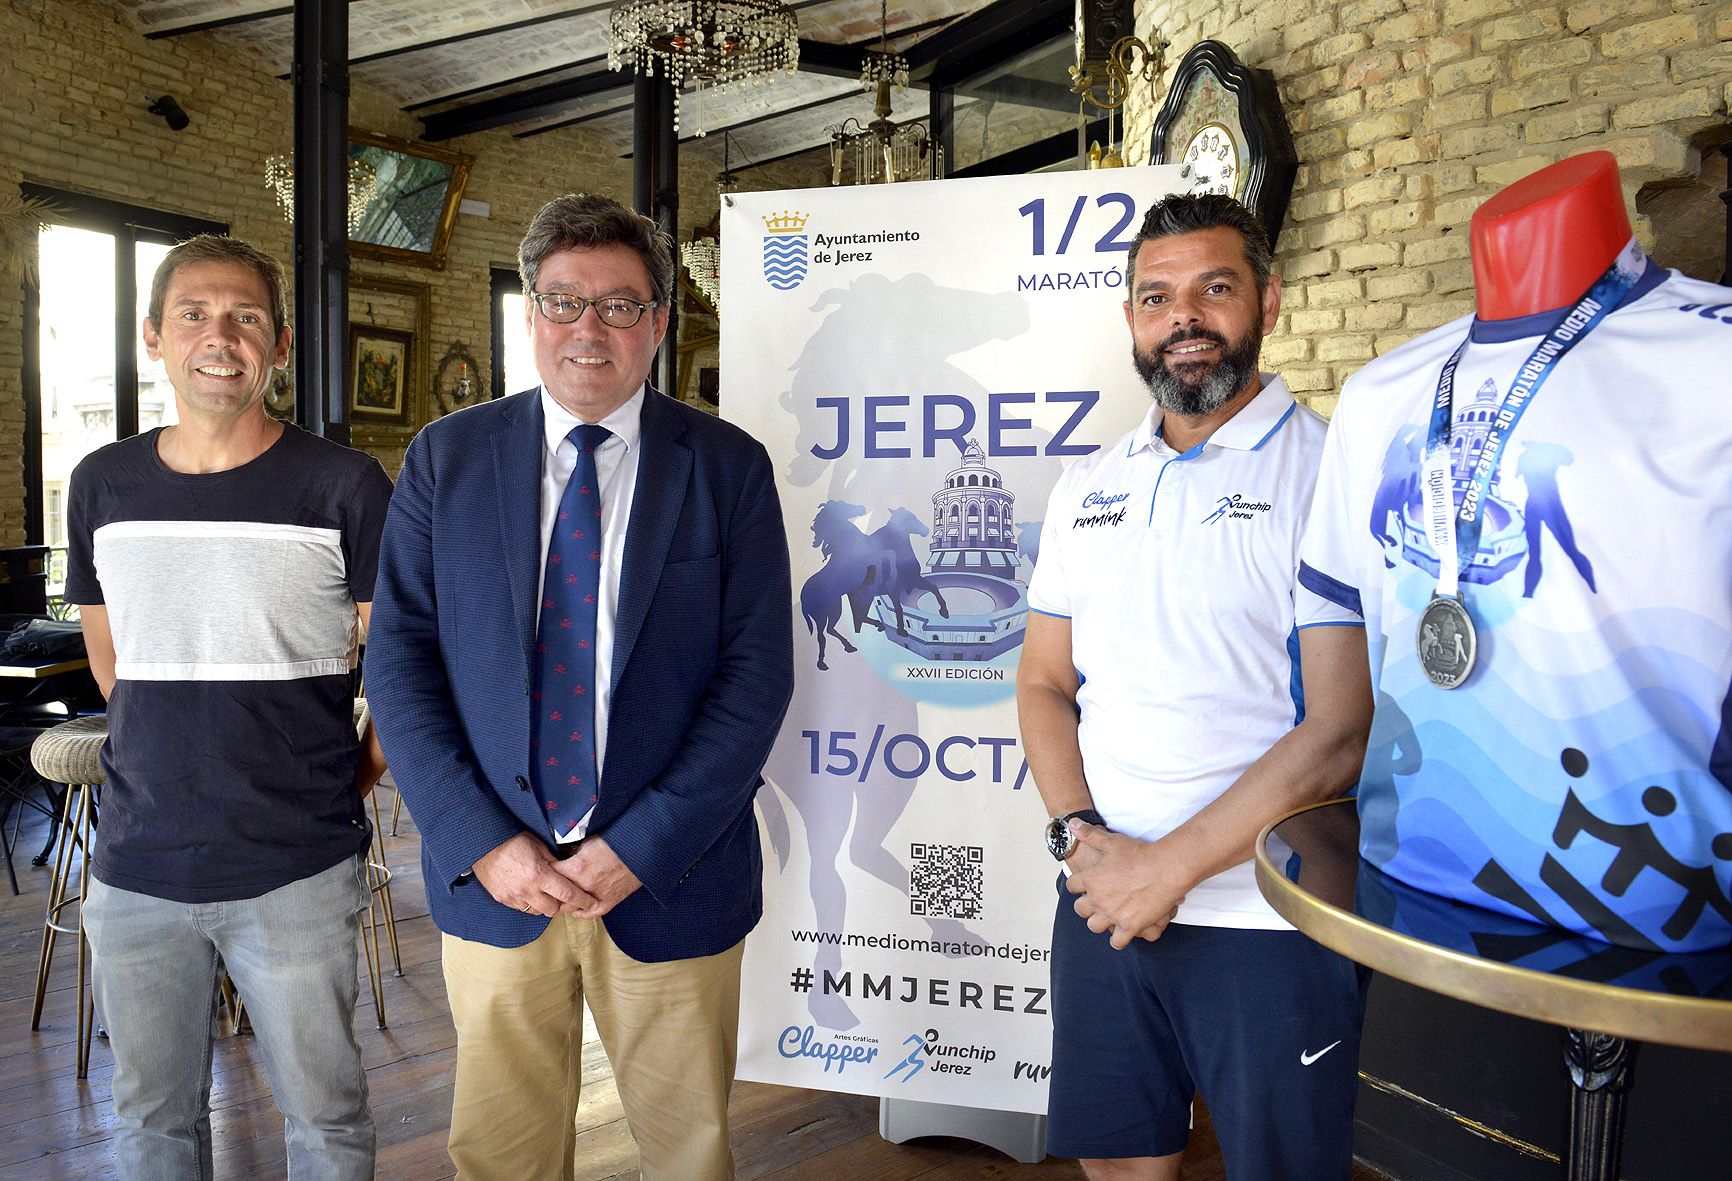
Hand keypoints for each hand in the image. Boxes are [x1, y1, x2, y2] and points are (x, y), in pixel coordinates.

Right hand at [472, 832, 597, 916]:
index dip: (582, 901)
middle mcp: (527, 890)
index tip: (592, 904)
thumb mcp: (538, 845)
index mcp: (539, 874)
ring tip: (545, 893)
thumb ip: (554, 861)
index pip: (568, 894)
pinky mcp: (503, 899)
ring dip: (544, 905)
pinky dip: (528, 903)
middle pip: (553, 909)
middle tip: (563, 896)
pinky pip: (521, 908)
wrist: (483, 844)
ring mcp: (513, 897)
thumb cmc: (512, 840)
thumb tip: (567, 870)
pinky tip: (529, 892)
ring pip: (537, 911)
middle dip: (561, 905)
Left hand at [550, 837, 641, 917]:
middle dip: (550, 892)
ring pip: (572, 908)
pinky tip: (576, 910)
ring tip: (558, 898)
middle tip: (546, 887)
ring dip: (564, 903)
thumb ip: (572, 851)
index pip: (549, 876)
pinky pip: (591, 912)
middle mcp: (585, 885)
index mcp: (577, 867)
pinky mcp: (611, 900)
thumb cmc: (617, 838)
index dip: (543, 873)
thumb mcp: (588, 840)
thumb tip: (559, 856)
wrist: (642, 847)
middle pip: (557, 896)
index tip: (539, 870)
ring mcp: (598, 895)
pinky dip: (581, 913)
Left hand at [1065, 822, 1186, 949]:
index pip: (1072, 886)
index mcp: (1090, 879)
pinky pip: (1117, 942)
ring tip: (1107, 918)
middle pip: (1080, 909)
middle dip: (1086, 906)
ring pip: (1095, 926)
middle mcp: (1097, 899)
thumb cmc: (1139, 853)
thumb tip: (1071, 823)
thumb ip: (1089, 834)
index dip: (1077, 886)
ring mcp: (1112, 915)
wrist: (1164, 868)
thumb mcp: (1110, 841)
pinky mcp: (1129, 926)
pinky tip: (1123, 933)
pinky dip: (1119, 940)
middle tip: (1095, 903)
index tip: (1082, 885)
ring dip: (1100, 923)